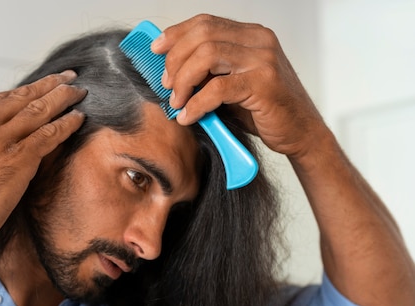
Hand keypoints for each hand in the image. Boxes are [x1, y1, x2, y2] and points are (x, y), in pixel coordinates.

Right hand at [0, 71, 86, 252]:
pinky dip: (66, 124)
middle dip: (48, 84)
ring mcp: (0, 142)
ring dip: (62, 98)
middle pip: (22, 97)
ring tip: (79, 91)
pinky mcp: (18, 160)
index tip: (39, 85)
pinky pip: (49, 134)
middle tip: (68, 76)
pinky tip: (78, 119)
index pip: (0, 100)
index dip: (24, 91)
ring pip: (39, 110)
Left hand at [151, 14, 326, 158]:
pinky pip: (217, 89)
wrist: (300, 132)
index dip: (176, 34)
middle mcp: (259, 41)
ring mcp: (263, 61)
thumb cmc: (264, 110)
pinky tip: (189, 116)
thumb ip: (209, 73)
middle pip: (202, 35)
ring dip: (183, 81)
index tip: (156, 50)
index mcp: (251, 35)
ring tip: (176, 102)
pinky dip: (196, 104)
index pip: (206, 22)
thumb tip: (170, 71)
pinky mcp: (264, 85)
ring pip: (207, 56)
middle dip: (176, 60)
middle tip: (167, 85)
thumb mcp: (232, 84)